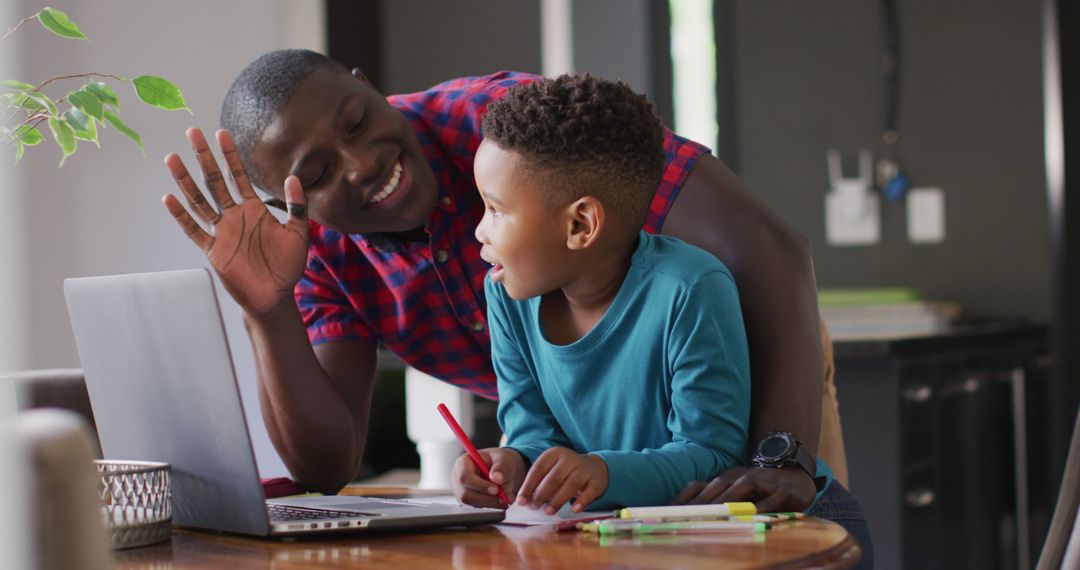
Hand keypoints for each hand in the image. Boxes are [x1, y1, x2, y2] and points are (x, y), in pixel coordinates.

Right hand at [162, 128, 309, 317]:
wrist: (275, 296)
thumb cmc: (287, 266)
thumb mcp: (298, 233)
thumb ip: (297, 206)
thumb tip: (294, 177)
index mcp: (254, 209)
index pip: (238, 176)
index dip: (230, 155)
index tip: (221, 133)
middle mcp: (234, 216)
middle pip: (214, 181)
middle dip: (204, 157)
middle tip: (192, 132)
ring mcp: (221, 231)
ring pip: (199, 200)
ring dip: (186, 181)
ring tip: (172, 158)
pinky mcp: (213, 249)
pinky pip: (194, 230)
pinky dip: (181, 216)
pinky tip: (169, 199)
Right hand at [452, 447, 525, 508]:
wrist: (503, 470)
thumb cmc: (499, 461)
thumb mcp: (504, 458)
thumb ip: (502, 466)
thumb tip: (497, 478)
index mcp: (463, 463)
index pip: (464, 477)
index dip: (479, 485)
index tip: (496, 489)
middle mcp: (459, 479)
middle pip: (465, 494)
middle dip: (486, 498)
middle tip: (503, 497)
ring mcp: (462, 492)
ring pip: (472, 504)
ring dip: (491, 503)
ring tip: (506, 497)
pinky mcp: (470, 502)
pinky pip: (479, 509)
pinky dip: (493, 506)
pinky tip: (503, 500)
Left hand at [515, 447, 607, 513]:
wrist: (593, 468)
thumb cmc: (565, 472)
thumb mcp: (551, 470)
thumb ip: (538, 483)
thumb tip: (524, 501)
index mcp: (554, 454)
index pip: (538, 469)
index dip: (528, 486)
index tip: (521, 501)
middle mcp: (569, 459)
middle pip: (554, 477)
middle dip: (542, 493)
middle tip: (534, 506)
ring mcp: (583, 469)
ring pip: (571, 484)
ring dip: (558, 499)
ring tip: (549, 511)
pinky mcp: (596, 481)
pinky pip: (589, 492)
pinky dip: (582, 501)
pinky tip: (575, 509)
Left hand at [672, 465, 815, 512]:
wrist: (795, 475)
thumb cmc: (760, 487)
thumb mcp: (733, 491)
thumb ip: (712, 500)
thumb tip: (682, 514)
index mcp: (725, 478)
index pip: (699, 486)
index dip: (683, 498)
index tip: (668, 512)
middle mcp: (740, 477)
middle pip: (717, 487)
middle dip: (702, 501)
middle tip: (687, 516)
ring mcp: (762, 481)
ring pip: (742, 488)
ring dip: (728, 501)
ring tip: (715, 514)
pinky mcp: (782, 490)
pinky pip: (772, 499)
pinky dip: (762, 506)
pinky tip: (753, 514)